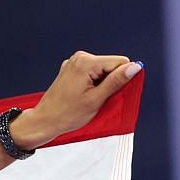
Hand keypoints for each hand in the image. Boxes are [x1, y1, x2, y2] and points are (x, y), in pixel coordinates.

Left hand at [10, 51, 141, 148]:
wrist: (43, 121)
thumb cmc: (66, 114)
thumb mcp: (96, 99)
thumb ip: (117, 81)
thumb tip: (136, 67)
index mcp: (86, 62)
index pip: (121, 62)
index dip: (120, 79)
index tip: (108, 94)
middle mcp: (80, 58)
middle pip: (111, 65)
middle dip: (110, 82)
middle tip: (96, 98)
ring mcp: (74, 63)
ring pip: (103, 70)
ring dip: (102, 84)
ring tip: (88, 98)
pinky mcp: (72, 69)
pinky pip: (92, 73)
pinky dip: (93, 84)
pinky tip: (82, 95)